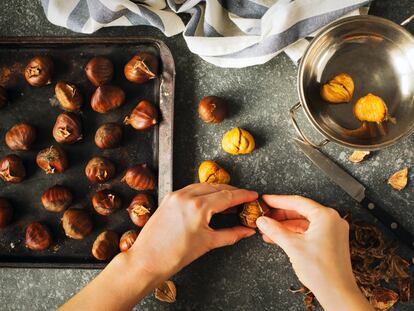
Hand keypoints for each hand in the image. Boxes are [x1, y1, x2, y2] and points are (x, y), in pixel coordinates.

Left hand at [60, 184, 255, 310]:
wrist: (147, 260)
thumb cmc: (174, 255)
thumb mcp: (208, 243)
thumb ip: (231, 234)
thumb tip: (247, 230)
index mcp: (198, 207)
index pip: (228, 196)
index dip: (243, 195)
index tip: (253, 195)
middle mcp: (186, 196)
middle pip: (217, 187)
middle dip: (233, 192)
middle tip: (244, 199)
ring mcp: (176, 195)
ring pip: (204, 186)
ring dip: (218, 190)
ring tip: (229, 200)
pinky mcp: (169, 197)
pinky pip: (191, 189)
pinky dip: (204, 192)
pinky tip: (210, 200)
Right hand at [256, 195, 372, 310]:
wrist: (336, 292)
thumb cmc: (322, 271)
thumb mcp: (292, 246)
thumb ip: (275, 230)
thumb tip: (263, 221)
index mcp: (326, 216)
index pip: (297, 202)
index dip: (278, 201)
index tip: (266, 200)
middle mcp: (332, 220)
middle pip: (301, 211)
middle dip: (280, 215)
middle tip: (265, 215)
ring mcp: (332, 231)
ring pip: (303, 222)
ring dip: (285, 225)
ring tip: (268, 228)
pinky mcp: (330, 241)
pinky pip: (308, 231)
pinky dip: (294, 233)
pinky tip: (279, 237)